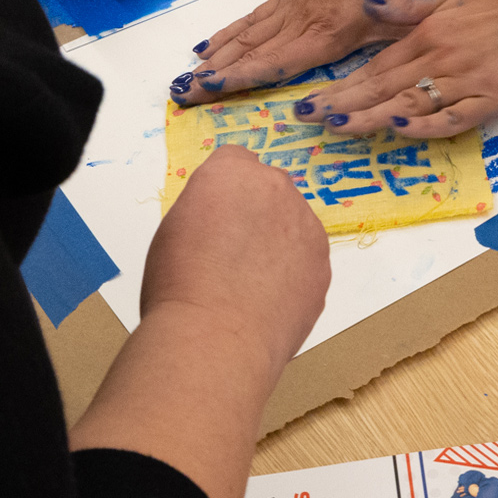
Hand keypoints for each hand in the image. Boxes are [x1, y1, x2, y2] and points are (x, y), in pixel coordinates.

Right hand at [135, 145, 330, 371]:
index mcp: (232, 171)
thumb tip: (224, 220)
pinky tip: (266, 300)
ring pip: (293, 224)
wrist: (215, 337)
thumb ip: (207, 208)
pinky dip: (292, 274)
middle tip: (230, 252)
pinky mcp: (323, 263)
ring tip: (248, 283)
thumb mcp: (175, 229)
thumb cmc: (180, 285)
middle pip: (269, 188)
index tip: (214, 215)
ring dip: (277, 242)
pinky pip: (307, 259)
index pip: (234, 161)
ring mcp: (306, 225)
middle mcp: (276, 187)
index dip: (223, 190)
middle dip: (255, 212)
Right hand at [176, 0, 419, 104]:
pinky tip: (207, 47)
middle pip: (249, 53)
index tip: (208, 87)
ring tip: (185, 79)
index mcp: (326, 32)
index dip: (241, 77)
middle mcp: (299, 22)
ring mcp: (289, 8)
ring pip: (244, 37)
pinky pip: (251, 20)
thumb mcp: (399, 9)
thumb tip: (405, 64)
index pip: (275, 62)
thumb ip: (396, 39)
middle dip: (214, 77)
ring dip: (214, 60)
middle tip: (181, 95)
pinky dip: (226, 35)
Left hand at [295, 0, 497, 137]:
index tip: (311, 101)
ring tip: (339, 127)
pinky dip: (426, 123)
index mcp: (427, 34)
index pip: (374, 66)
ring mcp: (467, 80)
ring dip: (373, 116)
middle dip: (343, 104)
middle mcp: (441, 57)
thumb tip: (366, 6)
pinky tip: (400, 128)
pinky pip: (453, 117)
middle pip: (383, 85)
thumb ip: (407, 7)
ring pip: (411, 101)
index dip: (341, 86)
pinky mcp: (493, 99)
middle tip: (308, 118)